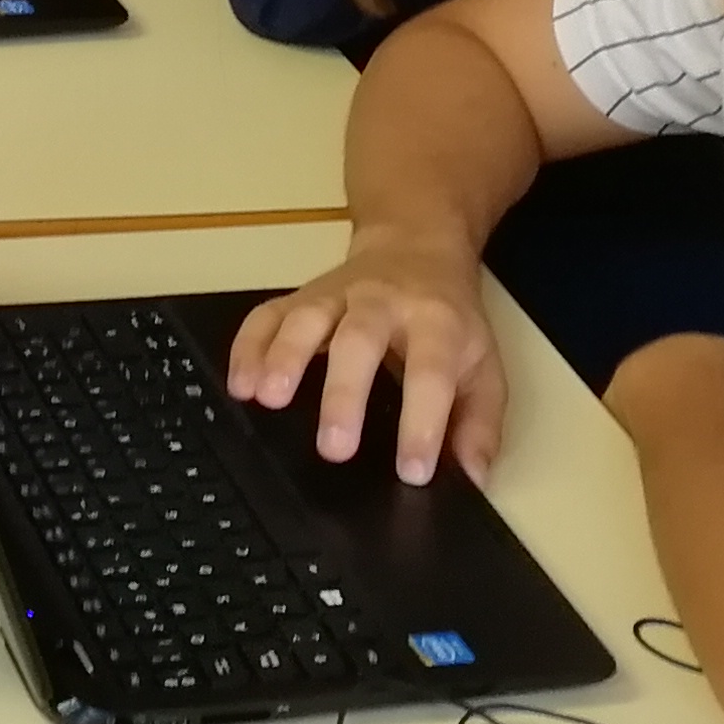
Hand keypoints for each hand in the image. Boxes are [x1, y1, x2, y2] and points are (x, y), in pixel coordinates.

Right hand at [224, 225, 508, 483]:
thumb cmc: (449, 319)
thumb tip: (472, 478)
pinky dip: (248, 346)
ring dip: (283, 356)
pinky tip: (240, 384)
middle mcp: (383, 303)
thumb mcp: (483, 364)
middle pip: (359, 340)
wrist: (416, 245)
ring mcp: (337, 294)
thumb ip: (479, 423)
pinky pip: (268, 314)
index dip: (422, 422)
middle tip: (333, 450)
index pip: (431, 372)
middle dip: (343, 394)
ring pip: (306, 317)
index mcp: (437, 323)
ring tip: (267, 399)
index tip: (412, 472)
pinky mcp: (301, 294)